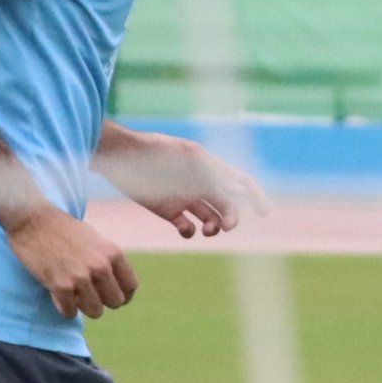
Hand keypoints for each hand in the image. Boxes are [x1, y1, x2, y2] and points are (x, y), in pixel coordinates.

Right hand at [8, 207, 135, 316]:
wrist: (32, 220)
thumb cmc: (64, 230)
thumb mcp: (96, 240)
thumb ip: (109, 261)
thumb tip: (119, 287)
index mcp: (113, 253)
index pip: (130, 287)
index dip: (122, 295)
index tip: (110, 296)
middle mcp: (101, 266)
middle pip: (115, 302)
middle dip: (102, 300)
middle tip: (87, 294)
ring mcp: (81, 277)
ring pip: (95, 312)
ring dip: (83, 306)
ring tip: (73, 294)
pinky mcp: (60, 286)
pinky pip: (70, 312)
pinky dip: (64, 308)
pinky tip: (58, 296)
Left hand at [95, 131, 263, 239]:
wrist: (118, 155)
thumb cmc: (151, 150)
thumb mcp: (185, 154)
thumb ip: (211, 169)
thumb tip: (239, 184)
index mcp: (208, 167)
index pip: (239, 182)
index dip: (255, 197)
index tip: (263, 213)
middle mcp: (199, 184)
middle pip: (227, 205)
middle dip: (231, 218)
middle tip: (226, 227)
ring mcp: (184, 198)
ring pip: (210, 218)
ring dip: (214, 227)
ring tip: (208, 231)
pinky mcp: (168, 211)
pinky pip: (187, 227)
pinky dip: (190, 232)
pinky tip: (186, 230)